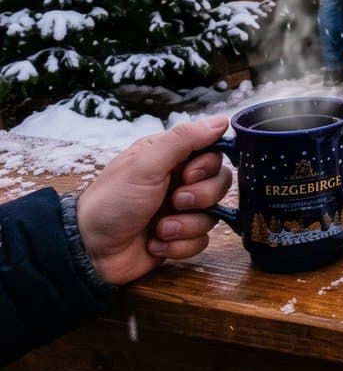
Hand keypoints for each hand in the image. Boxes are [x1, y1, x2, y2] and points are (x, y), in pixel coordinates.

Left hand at [74, 116, 232, 285]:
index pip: (213, 152)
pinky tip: (156, 244)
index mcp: (170, 157)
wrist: (90, 251)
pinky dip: (179, 245)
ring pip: (212, 215)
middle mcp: (179, 181)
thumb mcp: (146, 165)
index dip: (208, 166)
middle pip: (220, 183)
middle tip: (174, 202)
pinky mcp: (179, 237)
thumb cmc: (113, 201)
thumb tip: (223, 119)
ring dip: (186, 225)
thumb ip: (184, 139)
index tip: (187, 175)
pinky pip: (201, 241)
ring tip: (160, 229)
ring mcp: (180, 211)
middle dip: (200, 197)